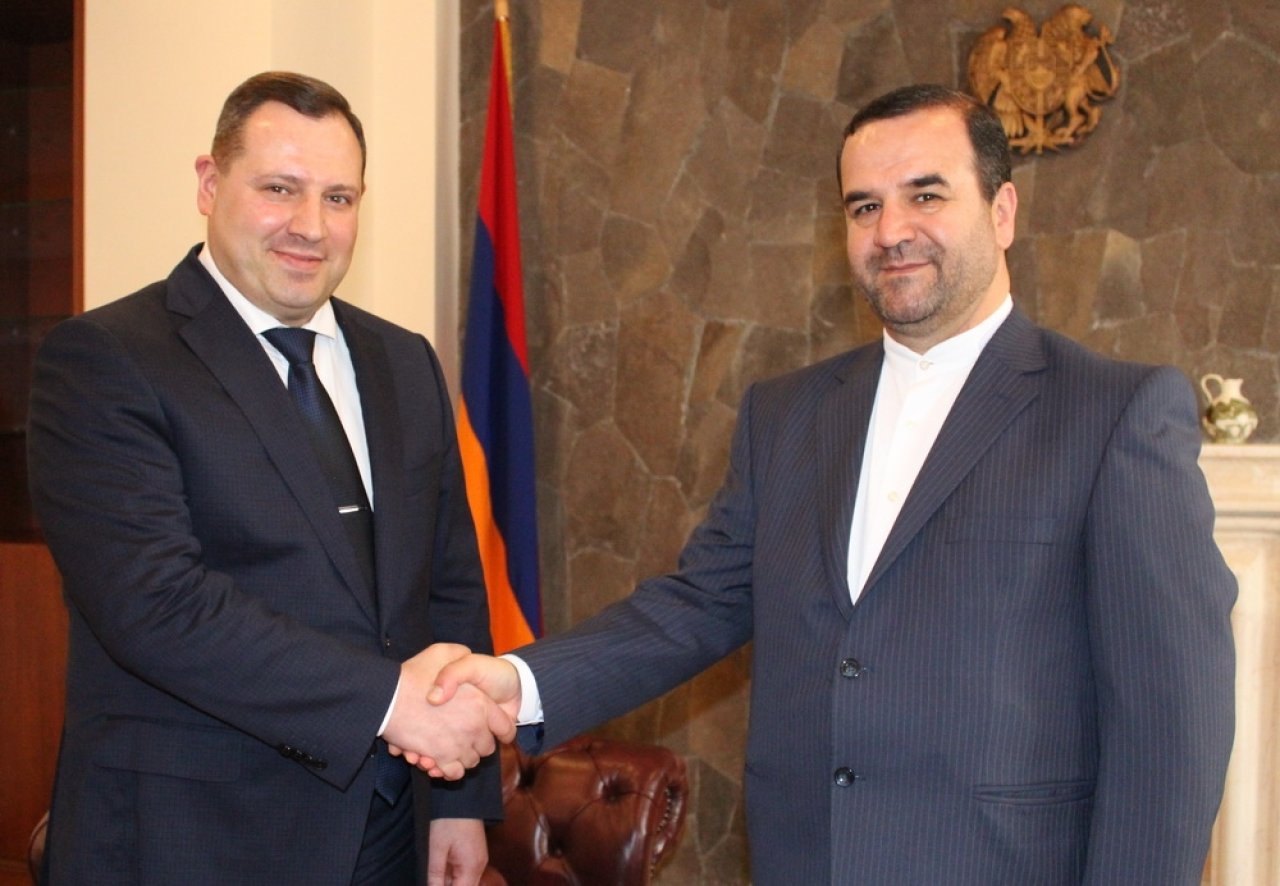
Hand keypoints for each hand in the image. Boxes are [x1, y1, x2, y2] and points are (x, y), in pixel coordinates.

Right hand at [382, 644, 514, 779]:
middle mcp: (474, 726)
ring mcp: (458, 744)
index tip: (495, 732)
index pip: (505, 727)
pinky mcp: (440, 758)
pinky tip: (440, 761)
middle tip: (465, 737)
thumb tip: (468, 659)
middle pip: (487, 747)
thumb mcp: (443, 652)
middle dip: (478, 744)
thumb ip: (460, 655)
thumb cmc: (414, 673)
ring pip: (471, 761)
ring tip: (451, 748)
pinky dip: (449, 770)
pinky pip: (454, 772)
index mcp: (480, 702)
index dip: (501, 730)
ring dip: (463, 757)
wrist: (388, 697)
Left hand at [427, 818, 487, 885]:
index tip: (433, 883)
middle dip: (447, 885)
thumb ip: (435, 875)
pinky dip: (452, 874)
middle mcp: (479, 866)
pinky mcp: (474, 853)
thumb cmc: (448, 821)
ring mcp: (478, 859)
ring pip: (464, 881)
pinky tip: (441, 866)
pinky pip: (464, 872)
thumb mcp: (436, 849)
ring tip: (437, 868)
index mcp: (472, 868)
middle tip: (433, 877)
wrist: (460, 796)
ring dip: (449, 881)